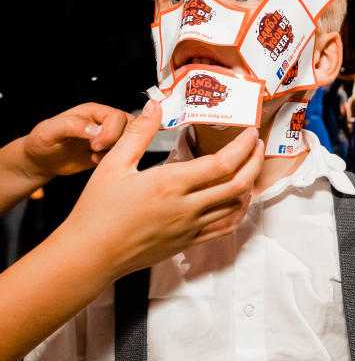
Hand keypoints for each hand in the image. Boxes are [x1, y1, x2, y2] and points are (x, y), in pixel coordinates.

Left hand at [22, 103, 134, 180]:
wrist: (43, 161)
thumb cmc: (42, 143)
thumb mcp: (48, 131)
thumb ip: (71, 125)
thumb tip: (94, 129)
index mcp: (91, 112)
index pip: (116, 116)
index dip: (110, 132)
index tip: (94, 145)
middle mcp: (103, 121)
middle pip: (130, 125)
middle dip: (117, 141)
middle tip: (96, 150)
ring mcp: (108, 136)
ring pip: (132, 137)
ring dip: (119, 150)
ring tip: (97, 156)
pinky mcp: (110, 150)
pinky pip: (126, 152)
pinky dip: (117, 159)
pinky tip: (98, 161)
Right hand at [57, 100, 263, 278]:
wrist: (89, 255)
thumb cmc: (97, 210)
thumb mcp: (113, 164)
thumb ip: (139, 133)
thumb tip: (155, 105)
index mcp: (169, 184)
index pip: (222, 164)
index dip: (243, 147)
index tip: (250, 132)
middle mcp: (186, 208)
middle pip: (238, 184)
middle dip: (254, 161)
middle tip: (257, 144)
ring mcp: (189, 228)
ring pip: (235, 206)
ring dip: (250, 184)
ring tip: (251, 165)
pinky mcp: (188, 242)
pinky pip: (224, 228)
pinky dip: (239, 211)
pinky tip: (239, 199)